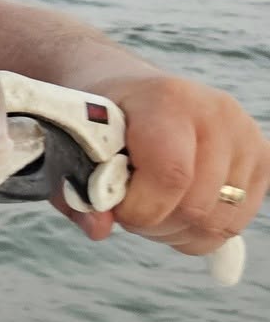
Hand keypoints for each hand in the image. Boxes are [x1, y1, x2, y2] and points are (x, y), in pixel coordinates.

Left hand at [62, 72, 267, 254]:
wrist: (126, 89)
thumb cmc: (96, 121)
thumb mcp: (72, 145)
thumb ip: (76, 190)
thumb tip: (99, 230)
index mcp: (167, 100)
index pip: (171, 174)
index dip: (140, 208)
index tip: (112, 207)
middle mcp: (218, 113)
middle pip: (198, 207)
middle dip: (153, 223)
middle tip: (127, 209)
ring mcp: (247, 136)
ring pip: (220, 223)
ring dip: (176, 232)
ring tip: (150, 208)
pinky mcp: (263, 159)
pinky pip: (235, 223)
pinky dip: (200, 232)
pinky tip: (174, 209)